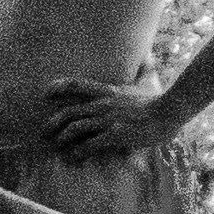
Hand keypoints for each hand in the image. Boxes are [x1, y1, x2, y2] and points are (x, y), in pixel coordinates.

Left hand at [40, 77, 175, 159]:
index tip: (46, 92)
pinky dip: (78, 152)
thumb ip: (143, 69)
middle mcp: (103, 104)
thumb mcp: (147, 81)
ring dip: (63, 138)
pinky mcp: (114, 135)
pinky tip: (73, 158)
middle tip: (45, 131)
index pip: (77, 84)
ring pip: (75, 127)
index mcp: (108, 91)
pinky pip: (89, 144)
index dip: (59, 87)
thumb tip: (148, 56)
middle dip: (54, 122)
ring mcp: (107, 119)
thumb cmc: (158, 100)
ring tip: (57, 146)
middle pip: (70, 111)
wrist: (168, 113)